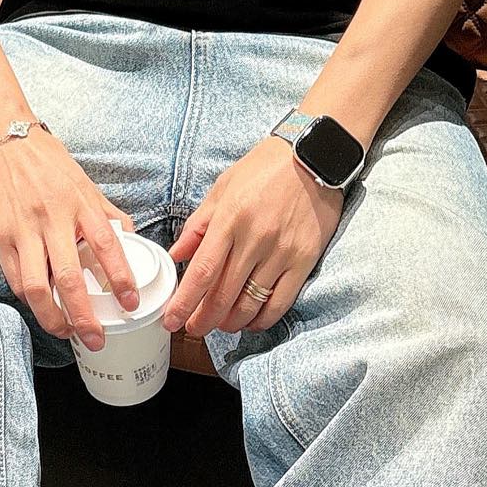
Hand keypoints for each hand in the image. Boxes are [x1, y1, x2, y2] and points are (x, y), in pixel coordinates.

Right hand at [0, 129, 136, 351]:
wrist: (0, 138)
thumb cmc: (45, 161)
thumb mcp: (84, 182)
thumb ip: (107, 213)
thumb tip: (132, 238)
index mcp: (80, 204)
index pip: (107, 247)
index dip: (121, 279)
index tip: (130, 302)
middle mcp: (53, 219)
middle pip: (69, 278)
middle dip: (84, 315)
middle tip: (95, 339)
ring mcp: (23, 230)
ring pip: (37, 287)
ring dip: (53, 317)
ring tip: (67, 333)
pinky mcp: (0, 237)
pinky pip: (16, 278)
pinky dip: (31, 300)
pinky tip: (43, 310)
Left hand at [165, 136, 344, 337]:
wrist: (314, 156)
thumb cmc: (264, 169)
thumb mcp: (223, 188)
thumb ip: (198, 225)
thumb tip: (176, 255)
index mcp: (230, 219)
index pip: (202, 272)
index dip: (184, 303)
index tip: (172, 320)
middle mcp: (255, 239)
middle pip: (223, 294)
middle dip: (204, 320)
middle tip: (194, 330)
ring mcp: (282, 252)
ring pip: (251, 303)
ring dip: (231, 322)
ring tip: (221, 325)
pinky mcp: (304, 260)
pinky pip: (281, 301)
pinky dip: (263, 318)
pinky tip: (251, 320)